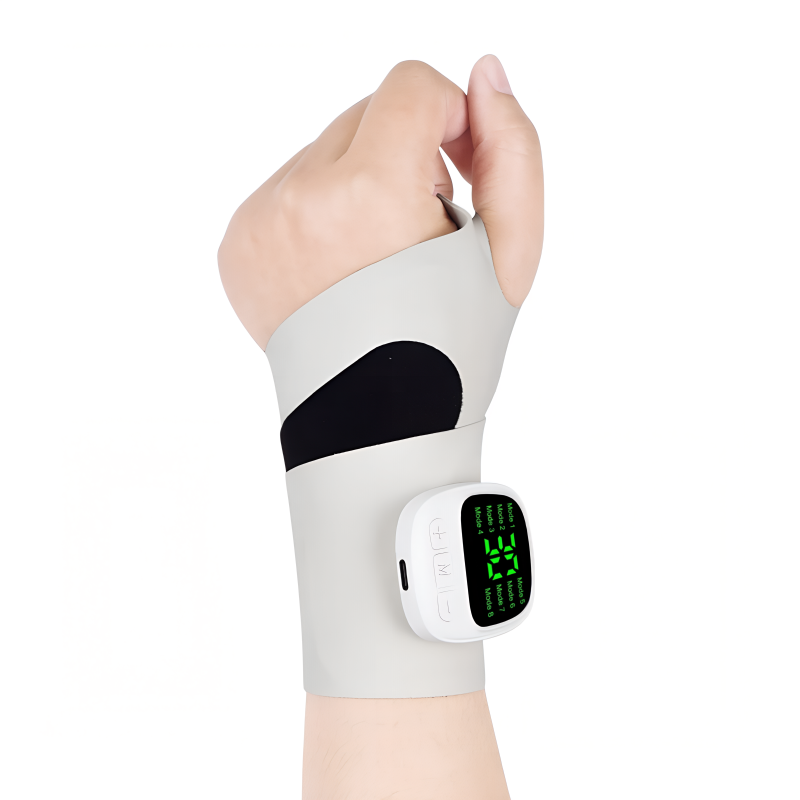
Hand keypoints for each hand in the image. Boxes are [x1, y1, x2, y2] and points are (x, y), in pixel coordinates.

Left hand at [218, 54, 542, 349]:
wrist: (378, 426)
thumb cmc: (452, 344)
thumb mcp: (511, 254)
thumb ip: (514, 150)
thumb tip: (485, 72)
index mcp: (369, 194)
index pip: (410, 86)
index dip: (449, 119)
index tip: (455, 174)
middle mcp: (299, 199)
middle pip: (364, 115)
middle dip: (402, 159)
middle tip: (417, 236)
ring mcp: (258, 223)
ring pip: (325, 151)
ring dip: (360, 185)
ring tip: (379, 262)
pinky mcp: (236, 244)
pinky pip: (289, 189)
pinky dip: (321, 212)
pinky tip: (342, 271)